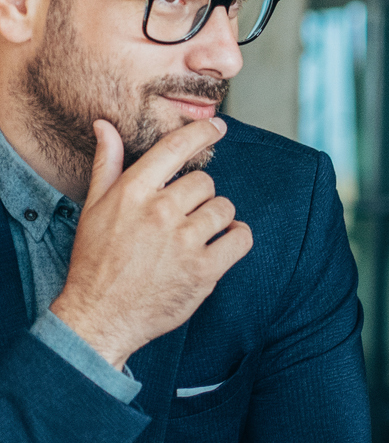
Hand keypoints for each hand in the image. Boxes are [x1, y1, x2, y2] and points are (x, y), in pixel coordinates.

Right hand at [49, 118, 250, 369]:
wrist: (99, 316)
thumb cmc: (96, 260)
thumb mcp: (94, 208)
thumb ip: (108, 165)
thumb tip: (106, 126)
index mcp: (132, 193)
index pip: (175, 148)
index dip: (202, 132)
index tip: (218, 126)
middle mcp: (160, 212)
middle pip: (205, 182)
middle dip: (198, 197)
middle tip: (181, 217)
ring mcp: (184, 242)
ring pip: (225, 208)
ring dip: (217, 219)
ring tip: (196, 234)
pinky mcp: (205, 270)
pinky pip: (241, 238)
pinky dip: (236, 238)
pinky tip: (222, 244)